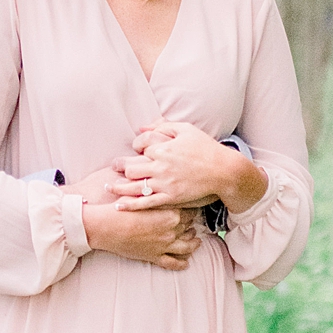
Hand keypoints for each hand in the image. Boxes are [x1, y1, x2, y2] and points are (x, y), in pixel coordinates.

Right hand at [81, 197, 201, 270]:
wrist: (105, 226)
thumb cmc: (120, 208)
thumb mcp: (138, 193)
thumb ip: (152, 187)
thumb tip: (156, 176)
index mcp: (170, 213)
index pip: (189, 210)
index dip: (192, 208)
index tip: (193, 206)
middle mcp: (171, 230)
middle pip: (189, 226)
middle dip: (192, 224)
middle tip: (194, 222)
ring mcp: (164, 245)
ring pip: (186, 246)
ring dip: (193, 243)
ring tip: (196, 241)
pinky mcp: (154, 257)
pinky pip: (172, 263)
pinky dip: (181, 264)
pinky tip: (186, 263)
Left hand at [114, 121, 266, 214]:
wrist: (223, 171)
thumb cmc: (206, 148)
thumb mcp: (186, 129)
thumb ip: (163, 126)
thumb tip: (142, 127)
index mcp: (163, 148)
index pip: (140, 146)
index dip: (136, 147)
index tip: (136, 150)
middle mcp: (161, 166)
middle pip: (131, 167)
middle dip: (120, 166)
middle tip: (114, 167)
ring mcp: (165, 183)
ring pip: (134, 186)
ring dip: (118, 187)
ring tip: (108, 187)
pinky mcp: (170, 198)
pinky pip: (146, 203)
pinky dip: (130, 205)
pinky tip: (119, 205)